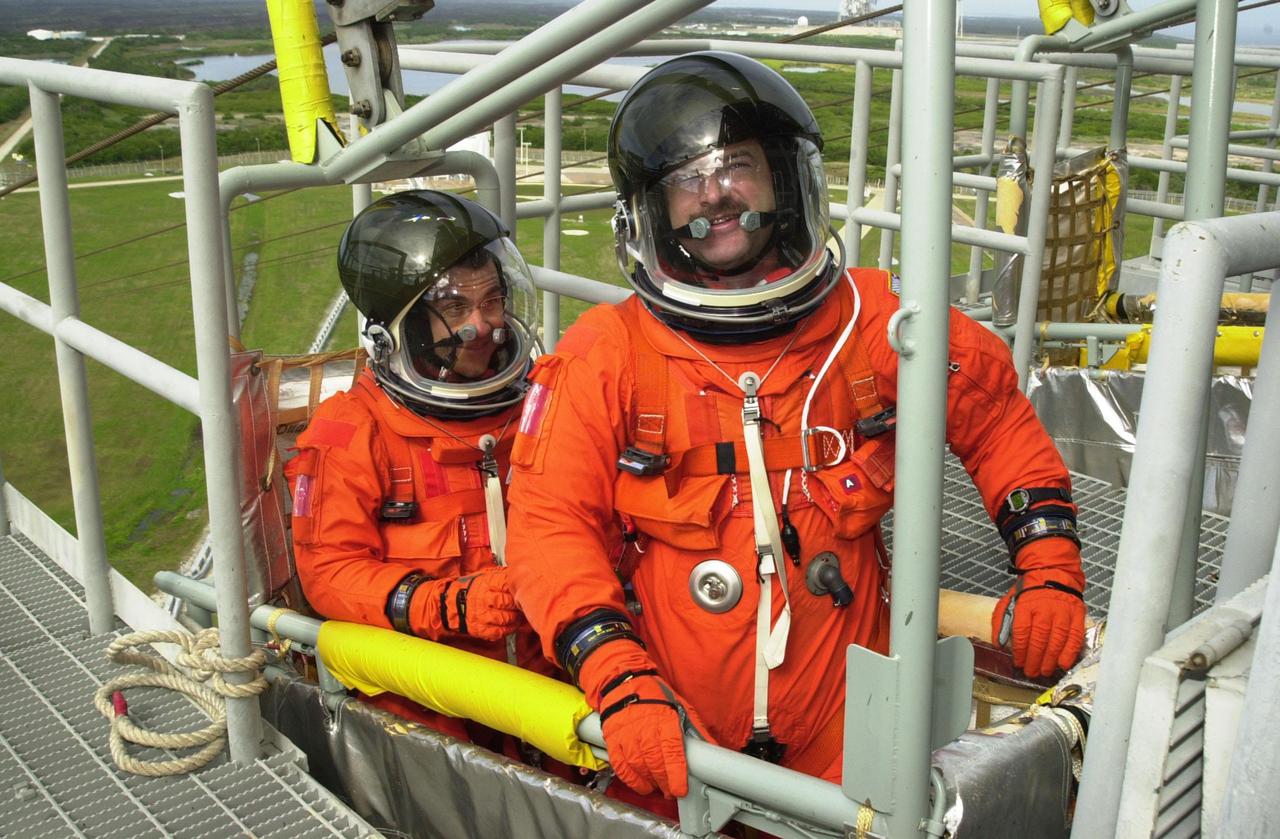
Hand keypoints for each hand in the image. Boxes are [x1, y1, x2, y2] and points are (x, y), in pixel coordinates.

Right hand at [411, 569, 520, 641]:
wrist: (449, 603)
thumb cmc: (469, 588)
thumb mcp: (483, 575)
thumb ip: (500, 574)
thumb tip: (517, 571)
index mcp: (486, 584)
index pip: (507, 586)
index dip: (517, 589)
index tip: (521, 591)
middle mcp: (483, 599)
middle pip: (508, 603)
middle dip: (517, 605)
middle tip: (521, 605)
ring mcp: (481, 615)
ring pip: (505, 619)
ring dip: (514, 619)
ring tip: (517, 616)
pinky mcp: (479, 628)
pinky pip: (497, 632)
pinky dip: (506, 630)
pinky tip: (509, 626)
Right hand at [579, 639, 704, 797]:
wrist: (623, 683)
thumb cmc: (654, 696)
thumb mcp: (680, 707)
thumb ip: (696, 729)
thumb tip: (712, 747)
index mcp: (665, 720)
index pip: (672, 752)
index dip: (676, 774)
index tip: (680, 789)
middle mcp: (645, 729)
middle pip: (655, 763)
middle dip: (665, 782)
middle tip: (671, 790)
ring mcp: (627, 735)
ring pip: (638, 767)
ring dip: (649, 782)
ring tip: (657, 786)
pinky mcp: (614, 739)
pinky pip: (621, 765)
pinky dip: (631, 779)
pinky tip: (640, 783)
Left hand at [992, 541, 1085, 676]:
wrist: (1052, 573)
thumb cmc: (1029, 590)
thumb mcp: (1009, 600)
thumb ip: (1001, 621)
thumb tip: (998, 644)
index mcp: (1025, 605)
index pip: (1022, 632)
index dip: (1020, 650)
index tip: (1018, 662)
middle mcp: (1044, 608)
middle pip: (1039, 639)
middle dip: (1034, 659)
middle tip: (1031, 672)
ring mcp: (1062, 612)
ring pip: (1056, 640)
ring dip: (1050, 659)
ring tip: (1045, 671)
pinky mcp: (1076, 614)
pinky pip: (1074, 636)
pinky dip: (1069, 652)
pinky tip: (1063, 663)